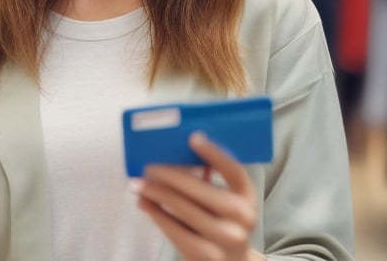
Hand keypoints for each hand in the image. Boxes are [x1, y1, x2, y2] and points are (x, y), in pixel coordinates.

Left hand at [137, 132, 261, 260]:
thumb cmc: (219, 225)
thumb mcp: (225, 204)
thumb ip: (209, 183)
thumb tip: (172, 157)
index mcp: (247, 197)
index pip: (233, 170)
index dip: (214, 153)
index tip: (193, 137)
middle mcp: (242, 217)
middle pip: (201, 189)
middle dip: (170, 176)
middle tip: (149, 167)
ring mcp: (226, 238)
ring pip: (184, 208)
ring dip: (157, 193)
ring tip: (139, 184)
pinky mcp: (205, 255)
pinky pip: (174, 229)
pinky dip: (156, 213)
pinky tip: (144, 203)